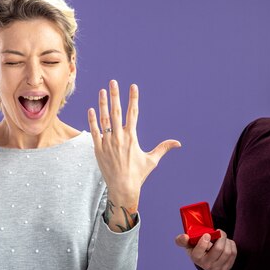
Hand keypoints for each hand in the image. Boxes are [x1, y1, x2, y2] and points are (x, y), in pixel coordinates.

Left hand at [87, 80, 180, 229]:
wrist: (122, 187)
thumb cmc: (138, 174)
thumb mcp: (152, 160)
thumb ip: (163, 148)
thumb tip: (178, 143)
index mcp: (132, 138)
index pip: (133, 113)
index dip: (133, 99)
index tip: (133, 87)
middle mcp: (119, 138)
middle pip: (117, 112)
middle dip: (115, 96)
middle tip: (113, 82)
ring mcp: (107, 142)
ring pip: (104, 119)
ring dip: (103, 104)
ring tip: (102, 91)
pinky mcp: (98, 149)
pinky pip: (94, 131)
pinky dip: (92, 120)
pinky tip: (91, 109)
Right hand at [175, 231, 236, 269]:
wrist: (204, 259)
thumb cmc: (196, 248)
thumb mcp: (188, 244)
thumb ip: (182, 240)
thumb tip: (184, 237)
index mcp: (196, 258)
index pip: (200, 251)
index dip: (204, 241)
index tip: (207, 234)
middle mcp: (206, 266)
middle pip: (218, 249)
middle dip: (221, 237)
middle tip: (219, 231)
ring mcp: (217, 268)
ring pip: (227, 252)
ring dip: (227, 241)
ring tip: (223, 238)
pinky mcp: (226, 268)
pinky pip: (233, 254)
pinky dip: (231, 245)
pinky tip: (227, 243)